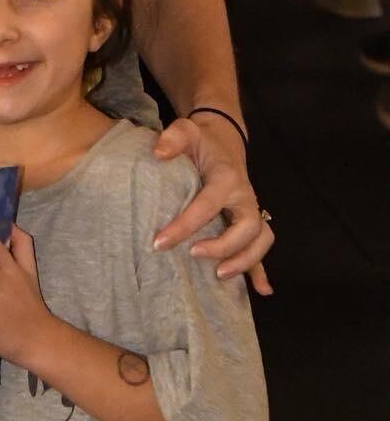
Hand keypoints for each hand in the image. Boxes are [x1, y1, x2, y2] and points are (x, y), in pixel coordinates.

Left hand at [151, 116, 272, 294]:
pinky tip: (262, 290)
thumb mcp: (187, 130)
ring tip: (220, 276)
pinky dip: (262, 269)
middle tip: (194, 256)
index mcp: (226, 177)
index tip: (160, 242)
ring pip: (261, 239)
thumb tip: (158, 154)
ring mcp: (250, 210)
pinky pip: (261, 247)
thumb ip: (173, 138)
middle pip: (247, 228)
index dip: (185, 226)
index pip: (207, 205)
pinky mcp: (250, 221)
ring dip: (246, 261)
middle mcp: (244, 196)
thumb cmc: (201, 139)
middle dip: (223, 247)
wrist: (223, 138)